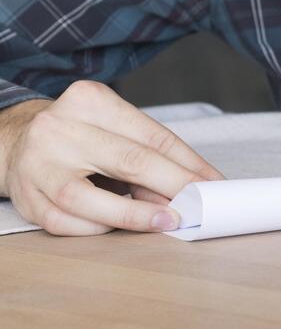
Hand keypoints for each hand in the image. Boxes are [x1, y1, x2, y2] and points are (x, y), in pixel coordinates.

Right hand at [0, 82, 224, 234]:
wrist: (17, 141)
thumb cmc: (80, 136)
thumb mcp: (114, 129)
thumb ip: (148, 154)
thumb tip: (189, 190)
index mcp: (90, 101)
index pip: (152, 136)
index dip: (188, 164)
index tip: (213, 184)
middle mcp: (59, 127)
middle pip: (128, 161)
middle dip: (171, 187)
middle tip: (197, 206)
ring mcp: (37, 163)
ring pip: (86, 198)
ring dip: (133, 215)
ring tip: (165, 221)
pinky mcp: (25, 196)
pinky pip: (64, 221)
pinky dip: (95, 227)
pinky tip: (114, 227)